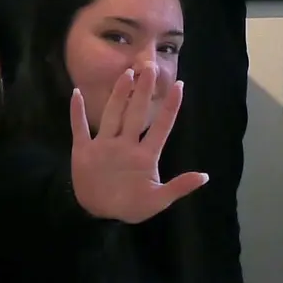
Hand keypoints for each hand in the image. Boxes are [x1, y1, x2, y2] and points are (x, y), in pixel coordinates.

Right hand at [68, 64, 208, 224]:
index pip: (161, 127)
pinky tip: (76, 93)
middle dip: (143, 92)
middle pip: (136, 114)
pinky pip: (80, 128)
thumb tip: (205, 176)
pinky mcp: (84, 151)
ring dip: (118, 95)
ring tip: (126, 75)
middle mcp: (126, 144)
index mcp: (145, 155)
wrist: (99, 215)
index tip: (180, 86)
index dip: (170, 107)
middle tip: (150, 67)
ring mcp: (104, 145)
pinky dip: (77, 112)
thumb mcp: (157, 200)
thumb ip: (178, 187)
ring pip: (113, 114)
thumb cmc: (131, 206)